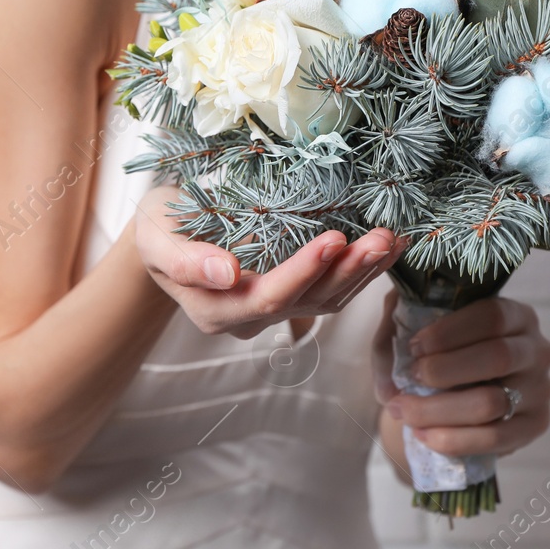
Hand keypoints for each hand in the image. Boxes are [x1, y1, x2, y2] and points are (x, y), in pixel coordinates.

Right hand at [135, 184, 404, 339]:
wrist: (164, 235)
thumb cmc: (158, 228)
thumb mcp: (156, 236)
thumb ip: (184, 260)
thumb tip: (226, 274)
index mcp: (215, 311)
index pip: (267, 297)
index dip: (303, 272)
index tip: (333, 240)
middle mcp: (248, 319)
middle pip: (307, 303)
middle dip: (347, 272)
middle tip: (380, 239)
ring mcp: (273, 311)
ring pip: (327, 301)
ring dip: (364, 273)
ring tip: (393, 240)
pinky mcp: (293, 296)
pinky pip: (333, 291)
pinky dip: (362, 270)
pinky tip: (389, 248)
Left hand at [371, 295, 549, 456]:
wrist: (454, 395)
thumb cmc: (438, 353)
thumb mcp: (415, 327)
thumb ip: (396, 327)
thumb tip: (390, 364)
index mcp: (514, 315)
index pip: (490, 316)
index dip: (448, 333)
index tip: (413, 347)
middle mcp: (536, 349)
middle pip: (497, 357)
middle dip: (442, 371)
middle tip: (408, 379)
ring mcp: (540, 389)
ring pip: (492, 403)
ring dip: (438, 410)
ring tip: (403, 411)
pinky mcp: (535, 425)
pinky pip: (495, 438)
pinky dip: (453, 439)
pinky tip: (423, 434)